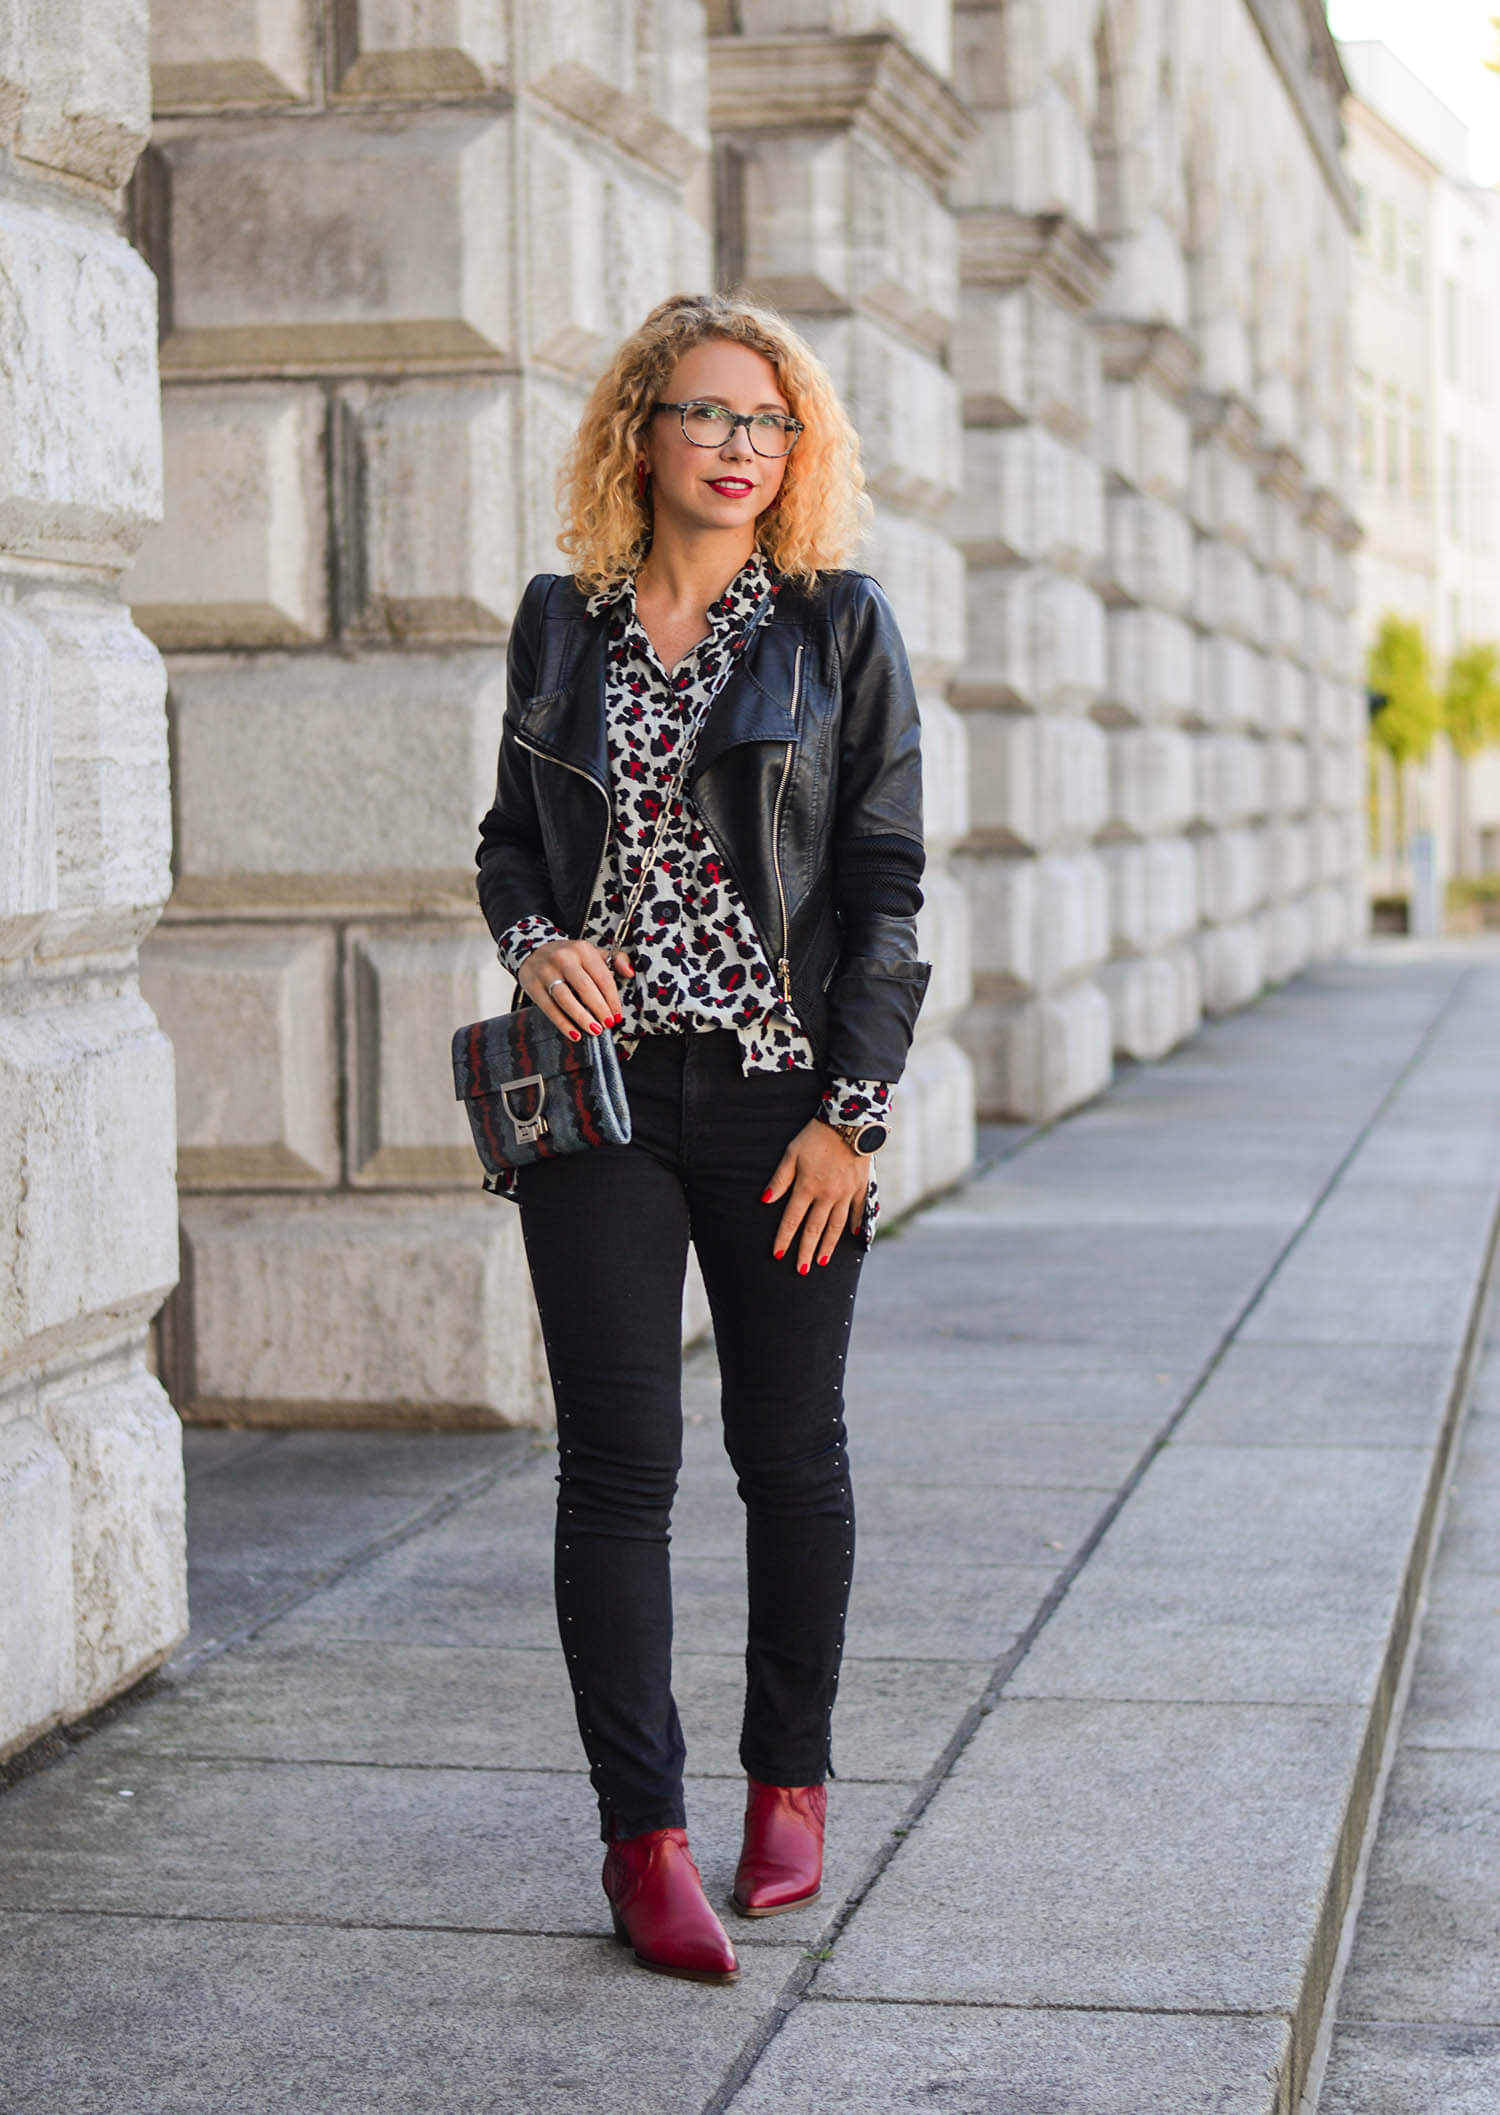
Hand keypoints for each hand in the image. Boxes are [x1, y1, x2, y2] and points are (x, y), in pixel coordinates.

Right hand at [518, 940, 632, 1040]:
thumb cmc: (569, 956)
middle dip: (599, 1009)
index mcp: (582, 949)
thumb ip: (616, 959)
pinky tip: (574, 1033)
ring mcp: (546, 972)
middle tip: (607, 1024)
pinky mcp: (533, 985)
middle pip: (585, 988)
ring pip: (566, 999)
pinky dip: (563, 1024)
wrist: (532, 950)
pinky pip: (549, 1008)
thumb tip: (630, 972)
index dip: (612, 999)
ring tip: (594, 1030)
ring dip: (582, 1018)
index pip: (602, 977)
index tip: (617, 1015)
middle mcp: (563, 958)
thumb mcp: (592, 952)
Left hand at [762, 1118, 870, 1273]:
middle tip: (800, 1271)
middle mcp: (827, 1195)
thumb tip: (765, 1200)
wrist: (850, 1122)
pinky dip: (856, 1225)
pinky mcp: (861, 1187)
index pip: (792, 1220)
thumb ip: (779, 1179)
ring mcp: (846, 1193)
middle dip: (805, 1251)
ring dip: (828, 1246)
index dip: (784, 1239)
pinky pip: (859, 1211)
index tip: (778, 1255)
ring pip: (836, 1226)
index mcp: (807, 1188)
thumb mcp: (791, 1153)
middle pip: (814, 1229)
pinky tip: (854, 1237)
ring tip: (821, 1262)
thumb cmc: (816, 1136)